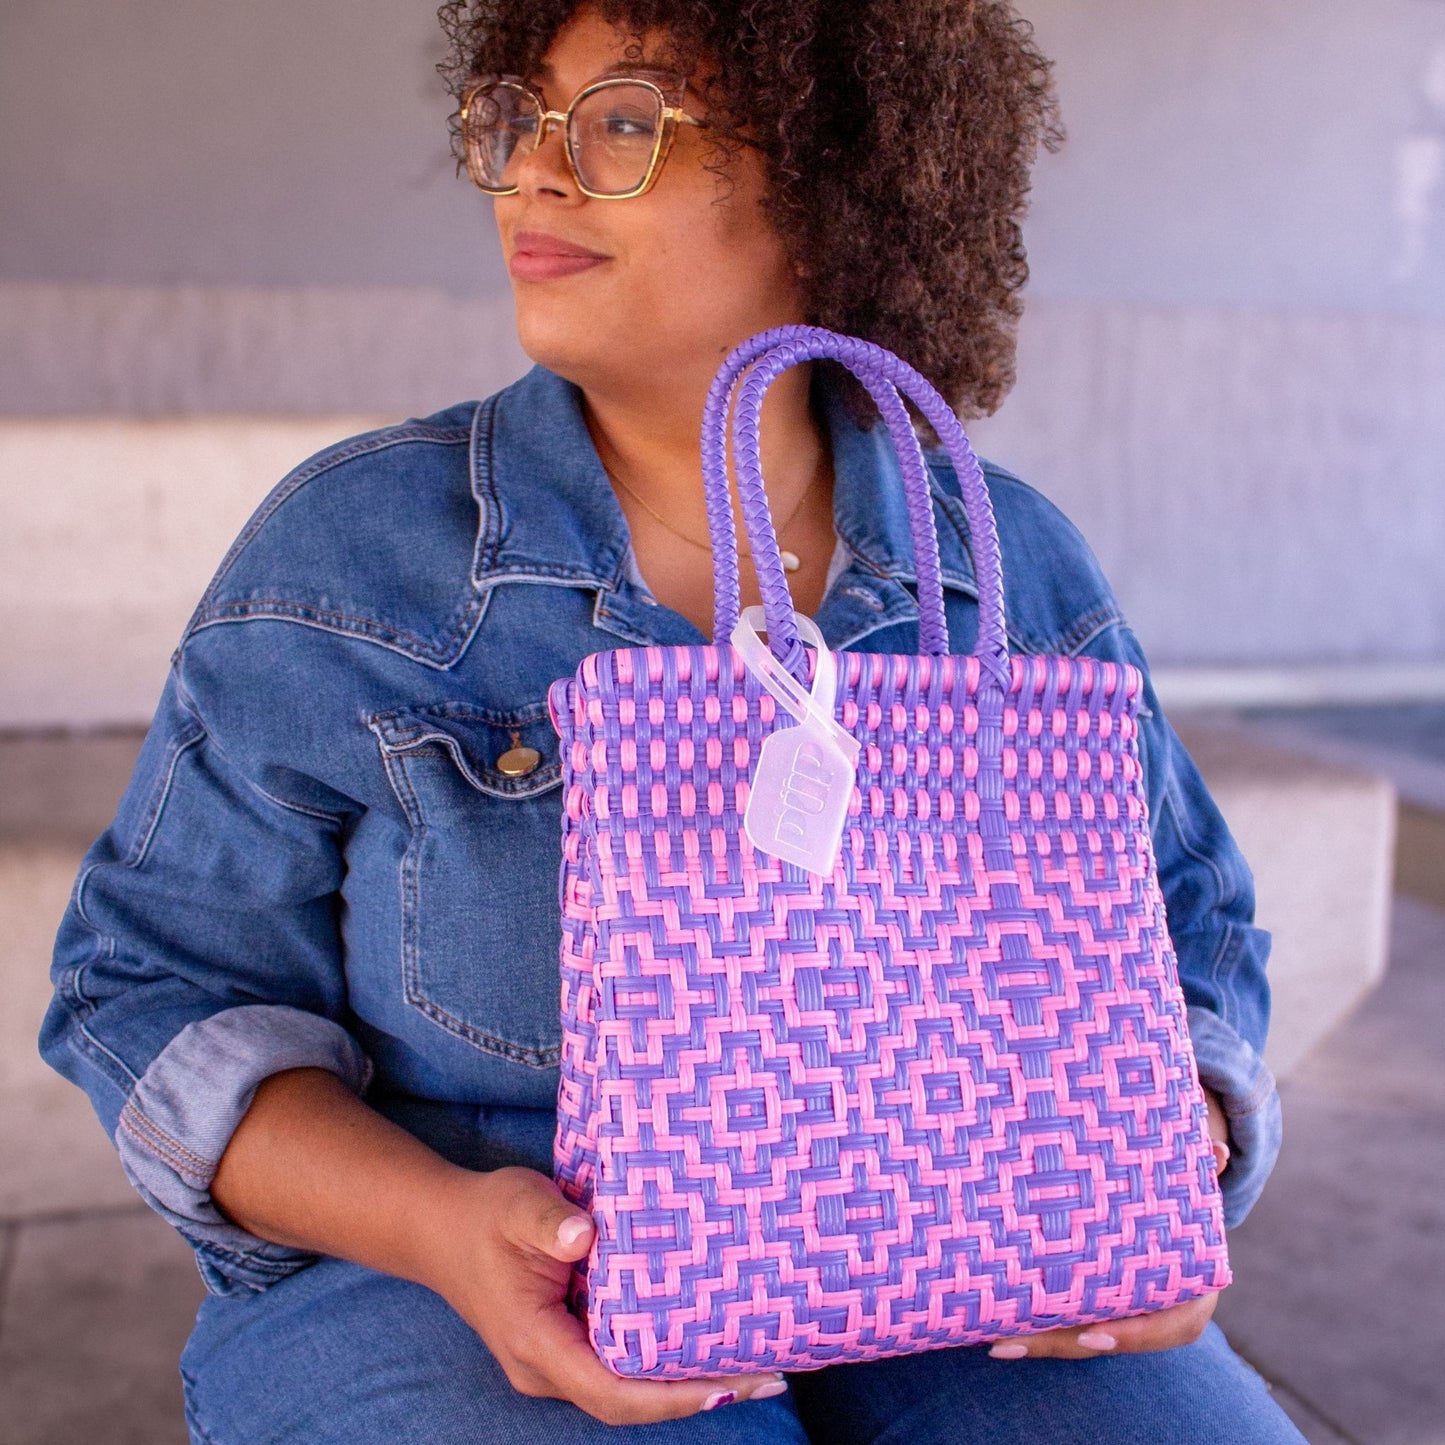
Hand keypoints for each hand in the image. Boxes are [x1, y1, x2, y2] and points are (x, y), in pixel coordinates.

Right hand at [427, 1167, 786, 1425]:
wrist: (442, 1229)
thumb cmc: (485, 1214)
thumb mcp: (515, 1204)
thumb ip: (546, 1220)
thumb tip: (584, 1234)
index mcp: (538, 1342)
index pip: (611, 1389)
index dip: (670, 1396)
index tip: (727, 1385)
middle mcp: (549, 1367)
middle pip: (630, 1402)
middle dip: (698, 1394)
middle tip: (768, 1373)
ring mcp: (558, 1361)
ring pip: (627, 1390)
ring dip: (687, 1382)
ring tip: (754, 1362)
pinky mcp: (568, 1344)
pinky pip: (621, 1365)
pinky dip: (664, 1361)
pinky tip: (706, 1338)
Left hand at [987, 1086, 1231, 1361]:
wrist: (1177, 1218)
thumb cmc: (1181, 1197)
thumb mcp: (1192, 1186)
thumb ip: (1202, 1170)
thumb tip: (1219, 1153)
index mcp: (1192, 1290)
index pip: (1169, 1326)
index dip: (1132, 1335)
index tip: (1093, 1336)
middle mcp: (1156, 1312)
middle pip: (1107, 1338)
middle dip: (1062, 1343)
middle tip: (1008, 1342)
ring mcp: (1121, 1314)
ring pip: (1081, 1338)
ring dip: (1039, 1342)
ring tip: (994, 1342)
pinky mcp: (1093, 1308)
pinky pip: (1067, 1325)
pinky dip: (1036, 1328)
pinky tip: (993, 1331)